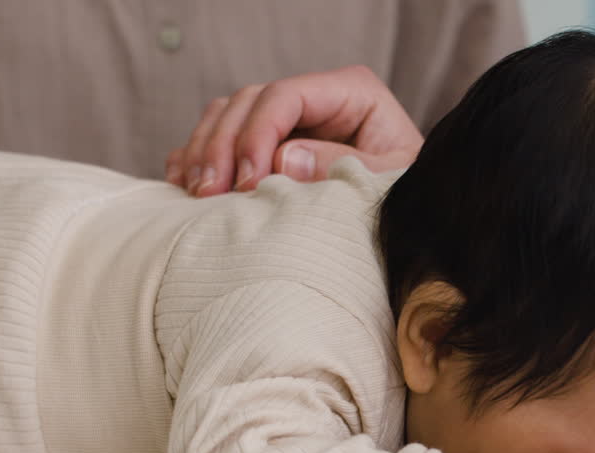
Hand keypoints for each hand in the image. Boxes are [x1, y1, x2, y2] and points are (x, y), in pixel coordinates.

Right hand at [166, 65, 423, 196]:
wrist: (410, 219)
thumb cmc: (406, 195)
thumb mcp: (389, 182)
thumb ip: (343, 167)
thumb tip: (284, 158)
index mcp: (351, 91)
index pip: (286, 96)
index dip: (258, 134)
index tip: (248, 181)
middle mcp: (315, 97)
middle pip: (248, 101)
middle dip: (223, 146)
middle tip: (211, 193)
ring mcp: (288, 118)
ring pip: (226, 115)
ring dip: (204, 152)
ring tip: (198, 194)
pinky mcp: (268, 144)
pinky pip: (219, 138)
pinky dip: (197, 159)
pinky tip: (184, 188)